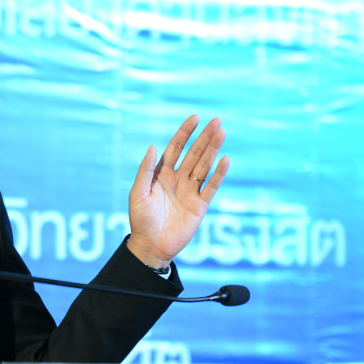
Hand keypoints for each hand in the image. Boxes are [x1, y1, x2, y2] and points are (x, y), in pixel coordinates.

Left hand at [127, 115, 229, 268]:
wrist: (151, 246)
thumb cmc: (140, 220)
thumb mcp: (137, 193)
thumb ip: (145, 170)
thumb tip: (153, 146)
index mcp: (161, 175)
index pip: (176, 148)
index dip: (185, 133)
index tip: (195, 118)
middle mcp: (177, 180)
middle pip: (194, 153)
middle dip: (204, 137)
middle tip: (216, 121)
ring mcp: (190, 191)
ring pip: (204, 166)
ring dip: (213, 150)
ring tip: (222, 132)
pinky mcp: (199, 205)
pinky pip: (211, 186)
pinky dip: (218, 174)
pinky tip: (225, 159)